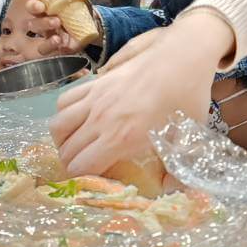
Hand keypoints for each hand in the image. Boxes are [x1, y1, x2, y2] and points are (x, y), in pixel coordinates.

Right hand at [24, 0, 94, 55]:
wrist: (89, 25)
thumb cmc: (78, 10)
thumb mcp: (80, 0)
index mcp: (46, 10)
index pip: (33, 7)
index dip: (34, 6)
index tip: (41, 6)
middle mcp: (44, 25)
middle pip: (34, 25)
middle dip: (43, 23)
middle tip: (57, 21)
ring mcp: (50, 40)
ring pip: (40, 46)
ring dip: (48, 43)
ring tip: (58, 39)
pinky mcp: (59, 51)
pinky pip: (56, 58)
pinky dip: (61, 56)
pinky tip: (64, 49)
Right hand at [50, 10, 232, 175]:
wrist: (183, 56)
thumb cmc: (187, 98)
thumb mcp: (187, 138)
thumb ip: (178, 170)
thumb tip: (170, 190)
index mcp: (119, 139)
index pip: (79, 167)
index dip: (80, 179)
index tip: (93, 181)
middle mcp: (100, 120)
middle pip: (66, 150)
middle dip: (71, 163)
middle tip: (85, 167)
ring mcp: (95, 99)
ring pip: (58, 125)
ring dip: (62, 140)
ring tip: (74, 145)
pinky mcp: (96, 82)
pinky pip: (65, 100)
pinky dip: (64, 113)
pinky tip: (77, 118)